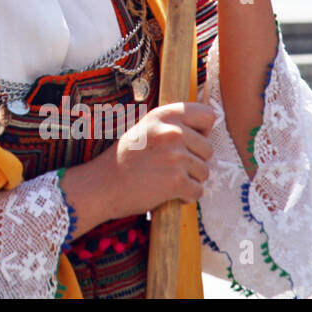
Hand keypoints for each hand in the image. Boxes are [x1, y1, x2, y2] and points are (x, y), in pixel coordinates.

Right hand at [60, 101, 216, 232]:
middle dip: (194, 161)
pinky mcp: (176, 180)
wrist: (102, 185)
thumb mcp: (146, 129)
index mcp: (164, 115)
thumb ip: (173, 125)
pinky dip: (186, 196)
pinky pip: (198, 191)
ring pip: (204, 172)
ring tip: (165, 178)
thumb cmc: (125, 159)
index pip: (208, 115)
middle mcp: (172, 132)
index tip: (186, 141)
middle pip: (208, 148)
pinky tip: (167, 192)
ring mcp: (175, 156)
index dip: (201, 131)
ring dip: (189, 179)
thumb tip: (209, 127)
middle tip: (169, 166)